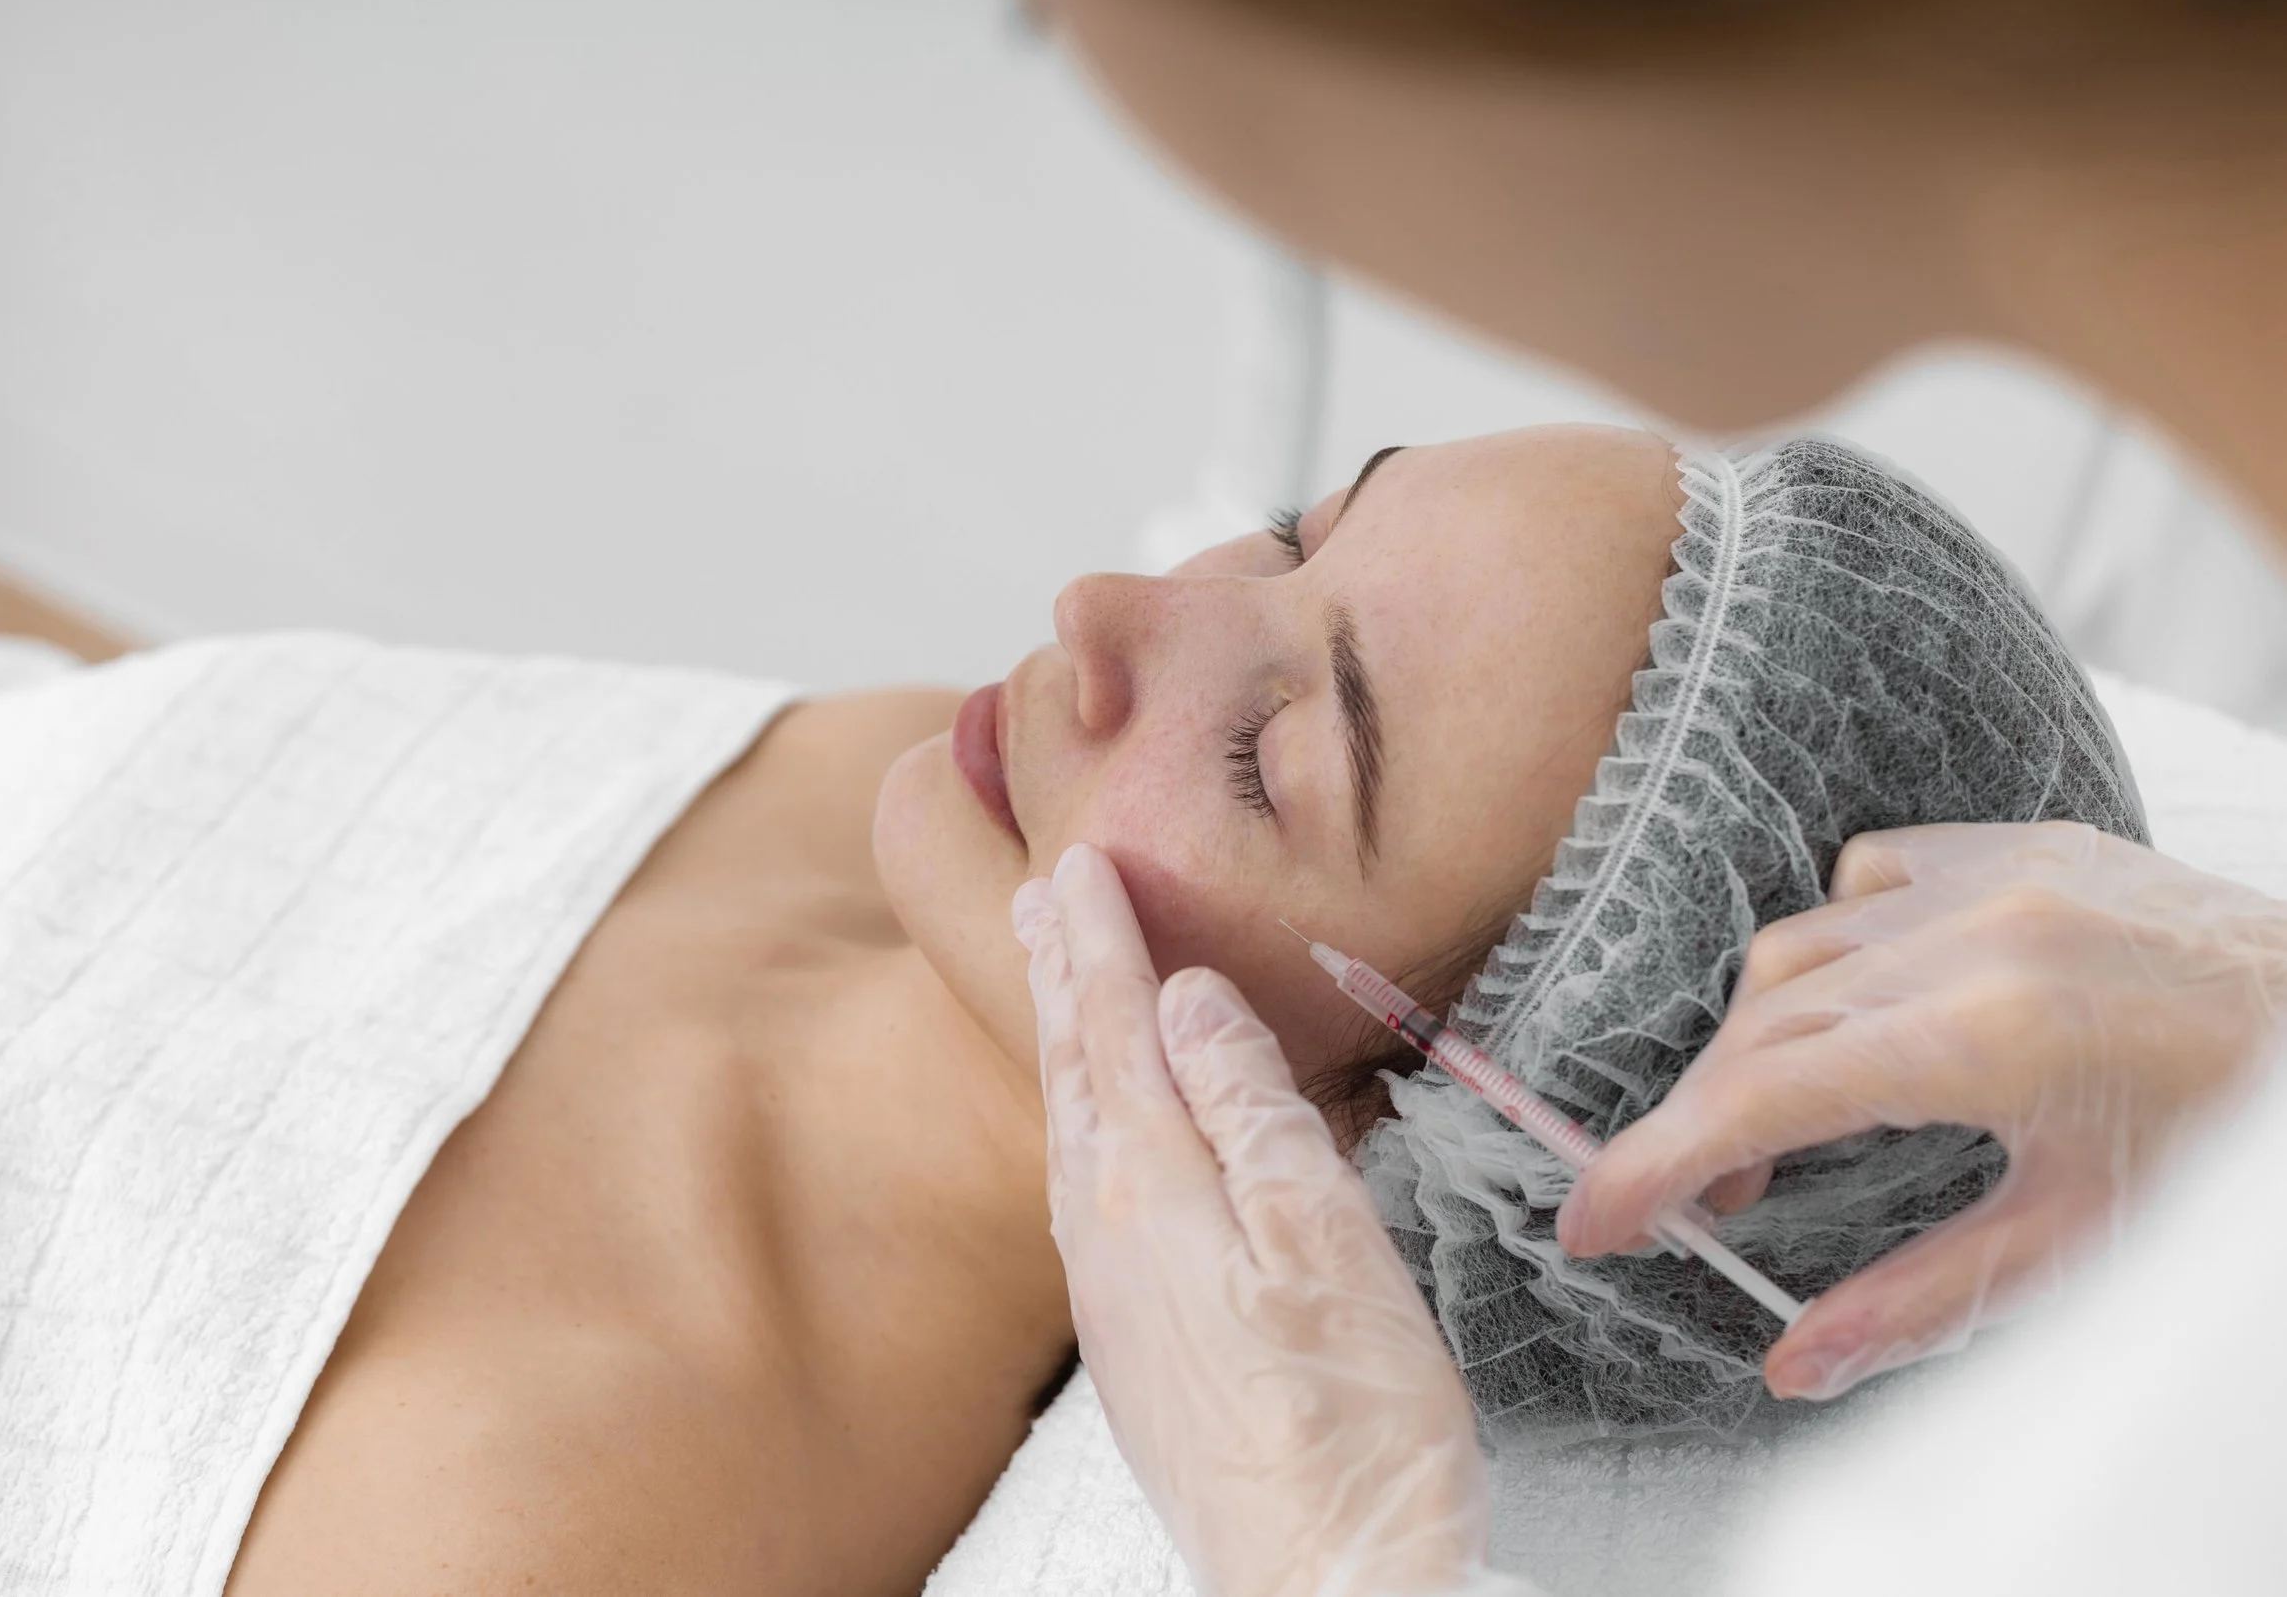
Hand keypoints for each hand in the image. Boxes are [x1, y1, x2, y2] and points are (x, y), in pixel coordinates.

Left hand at [1016, 845, 1502, 1596]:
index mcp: (1153, 1188)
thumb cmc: (1351, 1423)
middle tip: (1036, 895)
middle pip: (1075, 1070)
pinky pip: (1084, 1192)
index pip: (1112, 1025)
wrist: (1325, 1581)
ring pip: (1072, 1129)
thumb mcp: (1323, 1237)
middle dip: (1058, 974)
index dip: (1098, 937)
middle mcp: (1107, 1234)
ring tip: (1056, 982)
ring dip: (1062, 1043)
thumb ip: (1250, 1109)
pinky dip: (1084, 1123)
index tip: (1080, 863)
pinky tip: (1099, 1134)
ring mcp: (1112, 1296)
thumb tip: (1187, 1003)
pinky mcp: (1133, 1347)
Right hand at [1558, 821, 2286, 1400]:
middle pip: (1764, 1025)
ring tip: (1771, 1130)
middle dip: (1701, 1124)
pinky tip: (1857, 1013)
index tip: (1597, 1221)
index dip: (1660, 1161)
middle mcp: (1979, 933)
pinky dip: (1832, 951)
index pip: (1769, 1095)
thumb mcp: (2085, 1244)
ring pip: (1798, 949)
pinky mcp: (2020, 844)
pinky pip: (1865, 881)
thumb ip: (1923, 1303)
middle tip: (1681, 1211)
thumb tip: (1798, 1364)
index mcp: (1993, 1035)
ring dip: (1758, 1042)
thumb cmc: (2237, 1151)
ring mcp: (1998, 873)